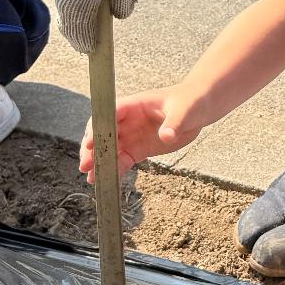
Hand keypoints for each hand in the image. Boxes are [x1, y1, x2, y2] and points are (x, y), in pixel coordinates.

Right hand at [81, 85, 202, 182]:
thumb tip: (165, 136)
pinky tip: (109, 182)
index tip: (91, 143)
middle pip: (103, 133)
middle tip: (85, 166)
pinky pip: (123, 160)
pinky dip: (115, 170)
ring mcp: (132, 134)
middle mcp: (128, 119)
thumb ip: (173, 123)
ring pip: (110, 149)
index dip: (98, 128)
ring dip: (100, 163)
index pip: (109, 115)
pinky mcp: (139, 148)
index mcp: (134, 105)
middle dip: (92, 149)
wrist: (199, 109)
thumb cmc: (191, 102)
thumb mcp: (184, 111)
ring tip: (93, 179)